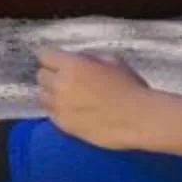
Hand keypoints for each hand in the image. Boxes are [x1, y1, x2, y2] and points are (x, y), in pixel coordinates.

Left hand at [37, 48, 156, 148]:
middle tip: (66, 77)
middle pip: (41, 75)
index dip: (53, 57)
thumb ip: (88, 58)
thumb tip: (76, 60)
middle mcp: (61, 85)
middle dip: (52, 74)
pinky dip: (56, 110)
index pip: (45, 55)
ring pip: (42, 95)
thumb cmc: (131, 87)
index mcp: (72, 66)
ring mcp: (60, 108)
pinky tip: (71, 109)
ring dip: (51, 92)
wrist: (140, 119)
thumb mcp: (111, 60)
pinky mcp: (64, 126)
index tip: (59, 60)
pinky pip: (50, 113)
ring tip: (67, 95)